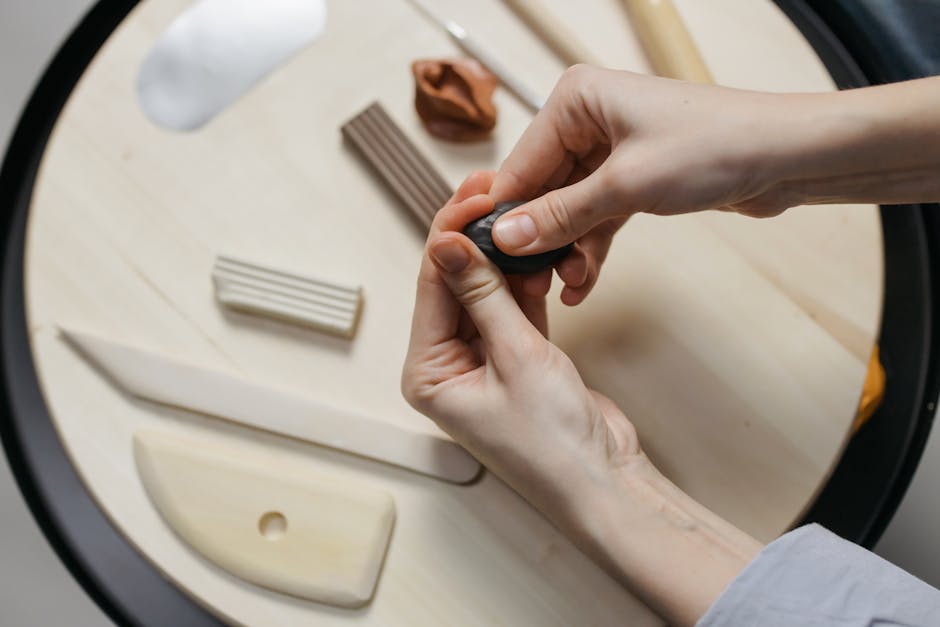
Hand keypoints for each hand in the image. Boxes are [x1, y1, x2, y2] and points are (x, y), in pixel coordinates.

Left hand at [401, 170, 639, 529]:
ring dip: (504, 258)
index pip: (432, 288)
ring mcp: (484, 361)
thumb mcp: (516, 357)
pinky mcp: (518, 359)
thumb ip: (483, 296)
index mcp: (428, 374)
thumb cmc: (554, 443)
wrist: (605, 481)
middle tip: (493, 191)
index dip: (451, 238)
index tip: (473, 197)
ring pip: (487, 293)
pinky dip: (526, 284)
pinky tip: (535, 252)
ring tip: (519, 213)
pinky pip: (513, 309)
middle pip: (455, 286)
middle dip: (476, 240)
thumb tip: (447, 245)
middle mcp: (448, 367)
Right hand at [488, 66, 799, 304]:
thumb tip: (506, 237)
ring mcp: (610, 150)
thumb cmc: (718, 144)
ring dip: (566, 250)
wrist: (787, 156)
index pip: (520, 163)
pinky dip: (590, 248)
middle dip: (539, 239)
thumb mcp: (626, 185)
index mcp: (576, 99)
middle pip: (542, 188)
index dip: (504, 214)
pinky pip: (596, 217)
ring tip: (565, 286)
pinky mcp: (632, 177)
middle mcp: (588, 119)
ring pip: (569, 208)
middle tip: (529, 282)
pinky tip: (581, 283)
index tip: (490, 257)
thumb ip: (561, 214)